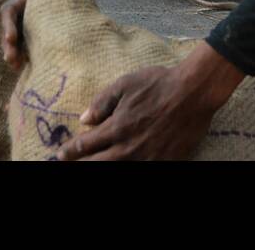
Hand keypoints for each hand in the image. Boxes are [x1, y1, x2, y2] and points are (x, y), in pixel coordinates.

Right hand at [0, 0, 100, 70]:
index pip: (10, 9)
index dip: (7, 24)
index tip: (11, 37)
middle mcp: (27, 11)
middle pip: (11, 29)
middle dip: (9, 45)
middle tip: (11, 59)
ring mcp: (34, 23)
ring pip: (19, 41)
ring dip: (16, 54)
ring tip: (18, 68)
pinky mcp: (44, 34)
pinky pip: (32, 47)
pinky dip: (30, 58)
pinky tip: (33, 70)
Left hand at [58, 43, 242, 159]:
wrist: (193, 92)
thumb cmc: (158, 84)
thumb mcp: (125, 84)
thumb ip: (102, 102)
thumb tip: (84, 119)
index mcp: (117, 128)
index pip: (85, 146)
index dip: (70, 152)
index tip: (61, 155)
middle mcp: (129, 148)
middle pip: (97, 164)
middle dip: (80, 166)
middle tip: (69, 165)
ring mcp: (147, 159)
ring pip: (118, 171)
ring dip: (103, 168)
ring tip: (92, 166)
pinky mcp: (164, 163)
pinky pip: (142, 171)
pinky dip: (129, 169)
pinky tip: (123, 166)